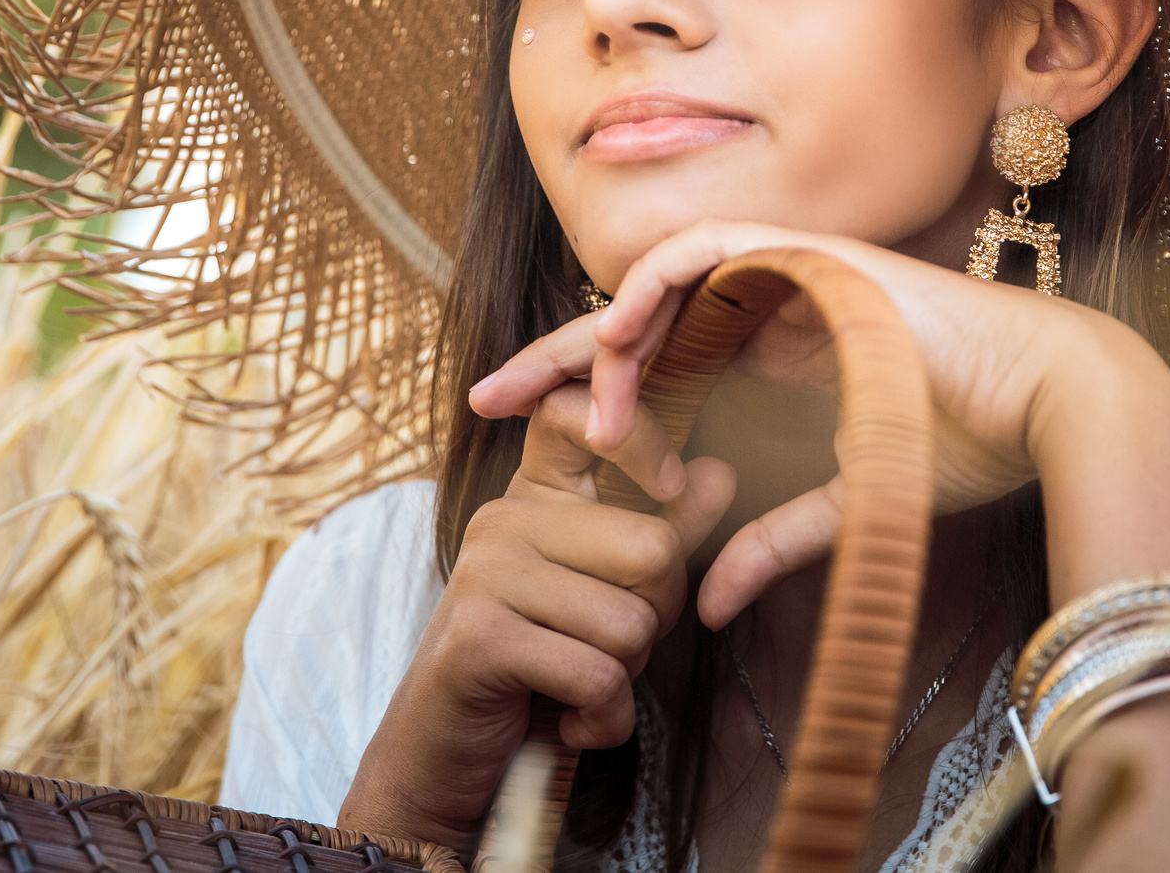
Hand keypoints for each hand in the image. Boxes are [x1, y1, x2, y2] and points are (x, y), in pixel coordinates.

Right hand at [338, 380, 733, 848]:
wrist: (447, 756)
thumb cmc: (541, 670)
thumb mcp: (608, 596)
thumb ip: (663, 534)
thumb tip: (721, 472)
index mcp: (536, 493)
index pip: (581, 413)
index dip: (644, 438)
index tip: (669, 482)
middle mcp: (504, 516)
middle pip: (654, 550)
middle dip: (655, 621)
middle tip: (605, 648)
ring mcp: (485, 573)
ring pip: (631, 625)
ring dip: (626, 679)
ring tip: (579, 685)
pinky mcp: (479, 638)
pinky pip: (597, 677)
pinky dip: (605, 721)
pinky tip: (571, 723)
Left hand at [469, 219, 1169, 624]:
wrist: (1046, 403)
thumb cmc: (965, 447)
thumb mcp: (843, 509)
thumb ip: (772, 542)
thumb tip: (706, 609)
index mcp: (777, 358)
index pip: (664, 366)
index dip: (592, 395)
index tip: (526, 435)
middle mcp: (771, 308)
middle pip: (641, 321)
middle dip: (558, 357)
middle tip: (485, 394)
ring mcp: (787, 272)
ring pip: (660, 282)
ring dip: (606, 334)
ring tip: (568, 397)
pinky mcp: (808, 252)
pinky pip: (709, 250)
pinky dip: (658, 285)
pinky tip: (623, 336)